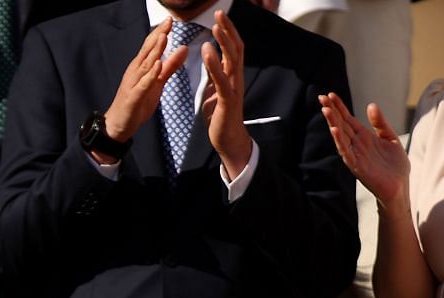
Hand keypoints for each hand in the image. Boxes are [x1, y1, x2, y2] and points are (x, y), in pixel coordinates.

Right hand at [100, 18, 188, 147]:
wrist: (118, 125)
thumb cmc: (137, 103)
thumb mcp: (157, 83)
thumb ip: (170, 66)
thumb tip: (184, 48)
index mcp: (141, 67)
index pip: (151, 46)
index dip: (160, 32)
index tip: (170, 19)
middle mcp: (135, 72)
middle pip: (147, 51)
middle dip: (158, 35)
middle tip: (168, 21)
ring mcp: (133, 84)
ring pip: (145, 65)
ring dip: (155, 51)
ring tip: (164, 37)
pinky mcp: (133, 98)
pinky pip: (143, 85)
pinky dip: (150, 75)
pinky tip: (157, 66)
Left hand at [201, 12, 251, 179]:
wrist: (228, 140)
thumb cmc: (221, 116)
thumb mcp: (215, 91)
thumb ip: (215, 75)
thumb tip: (210, 61)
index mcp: (232, 75)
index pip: (232, 48)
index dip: (227, 31)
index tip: (219, 16)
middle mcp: (236, 78)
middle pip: (236, 48)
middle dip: (228, 29)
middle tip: (219, 13)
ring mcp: (234, 88)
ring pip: (232, 60)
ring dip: (223, 42)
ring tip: (215, 27)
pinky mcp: (228, 101)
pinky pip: (222, 80)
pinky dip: (214, 64)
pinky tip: (207, 51)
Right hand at [320, 92, 408, 206]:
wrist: (400, 187)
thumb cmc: (395, 166)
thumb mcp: (390, 138)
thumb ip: (380, 123)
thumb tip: (370, 105)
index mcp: (364, 137)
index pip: (348, 119)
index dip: (339, 107)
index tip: (330, 94)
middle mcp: (356, 145)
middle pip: (341, 124)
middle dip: (331, 111)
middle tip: (321, 97)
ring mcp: (355, 155)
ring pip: (340, 136)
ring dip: (332, 123)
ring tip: (325, 109)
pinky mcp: (357, 166)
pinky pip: (346, 152)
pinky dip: (339, 141)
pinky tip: (334, 130)